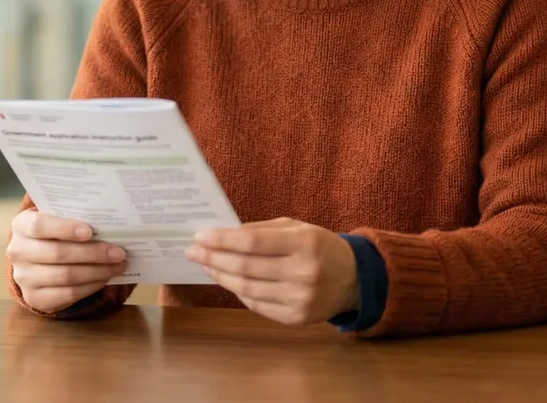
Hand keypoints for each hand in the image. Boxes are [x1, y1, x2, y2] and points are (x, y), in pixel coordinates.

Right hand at [8, 209, 127, 312]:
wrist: (34, 259)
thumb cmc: (52, 233)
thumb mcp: (55, 219)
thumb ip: (74, 217)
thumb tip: (109, 224)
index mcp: (21, 225)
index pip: (40, 226)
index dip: (65, 229)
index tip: (91, 231)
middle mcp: (17, 252)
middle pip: (57, 254)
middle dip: (93, 253)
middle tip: (119, 252)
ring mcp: (24, 278)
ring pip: (66, 276)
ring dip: (97, 271)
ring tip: (118, 265)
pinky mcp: (35, 298)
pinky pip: (68, 294)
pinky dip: (91, 286)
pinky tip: (105, 278)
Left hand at [186, 218, 358, 326]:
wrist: (353, 280)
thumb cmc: (319, 247)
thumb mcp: (297, 228)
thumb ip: (261, 229)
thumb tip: (221, 234)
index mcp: (305, 243)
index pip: (252, 242)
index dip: (222, 240)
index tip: (200, 236)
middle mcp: (304, 273)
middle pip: (246, 267)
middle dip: (214, 258)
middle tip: (193, 251)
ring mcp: (300, 299)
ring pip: (247, 289)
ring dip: (221, 276)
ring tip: (206, 265)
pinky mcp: (296, 319)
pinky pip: (256, 305)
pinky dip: (238, 292)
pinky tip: (227, 280)